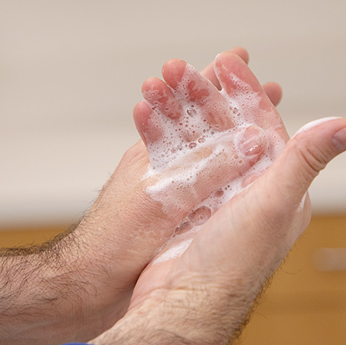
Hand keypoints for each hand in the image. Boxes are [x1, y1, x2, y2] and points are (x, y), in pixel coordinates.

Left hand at [0, 48, 282, 344]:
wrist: (85, 285)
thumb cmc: (110, 242)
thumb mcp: (162, 200)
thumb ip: (205, 169)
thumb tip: (251, 142)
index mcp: (157, 154)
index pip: (192, 104)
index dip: (218, 80)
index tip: (241, 59)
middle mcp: (164, 168)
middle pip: (205, 126)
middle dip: (232, 105)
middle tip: (261, 87)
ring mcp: (168, 192)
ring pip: (207, 156)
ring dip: (232, 138)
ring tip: (258, 126)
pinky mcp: (170, 218)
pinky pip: (204, 187)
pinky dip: (225, 175)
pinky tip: (238, 179)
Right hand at [92, 53, 345, 344]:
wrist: (180, 306)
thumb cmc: (230, 264)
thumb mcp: (274, 205)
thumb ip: (305, 160)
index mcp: (280, 192)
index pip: (267, 130)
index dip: (248, 94)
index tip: (228, 63)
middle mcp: (250, 196)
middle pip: (231, 133)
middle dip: (210, 99)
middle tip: (187, 70)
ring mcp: (216, 204)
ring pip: (203, 146)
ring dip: (185, 116)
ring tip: (165, 88)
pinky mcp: (186, 212)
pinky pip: (179, 166)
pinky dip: (166, 141)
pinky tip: (152, 121)